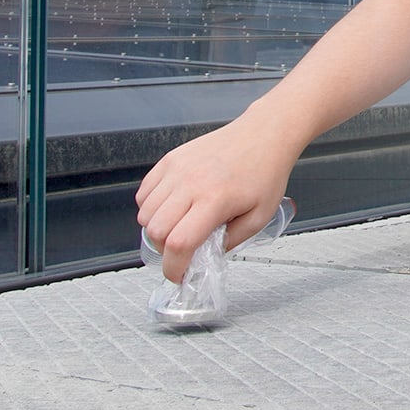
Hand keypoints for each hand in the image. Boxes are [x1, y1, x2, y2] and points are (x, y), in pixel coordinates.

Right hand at [134, 114, 299, 282]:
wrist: (263, 134)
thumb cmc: (265, 172)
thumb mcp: (259, 217)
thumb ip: (230, 242)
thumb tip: (204, 257)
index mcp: (215, 200)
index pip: (179, 243)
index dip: (173, 267)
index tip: (178, 275)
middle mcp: (190, 183)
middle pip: (156, 231)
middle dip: (165, 250)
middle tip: (182, 250)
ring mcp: (176, 169)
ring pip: (145, 213)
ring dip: (156, 229)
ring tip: (179, 227)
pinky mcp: (170, 159)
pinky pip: (144, 193)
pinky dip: (150, 207)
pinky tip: (171, 208)